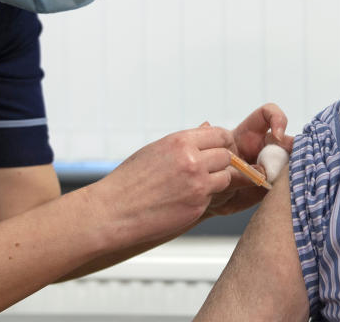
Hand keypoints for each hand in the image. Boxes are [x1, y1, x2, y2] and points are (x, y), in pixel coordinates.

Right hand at [89, 126, 234, 248]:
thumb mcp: (156, 150)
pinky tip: (189, 199)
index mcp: (180, 142)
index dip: (222, 143)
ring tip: (197, 185)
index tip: (217, 150)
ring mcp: (197, 185)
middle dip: (221, 163)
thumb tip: (208, 126)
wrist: (112, 212)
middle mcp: (192, 160)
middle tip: (209, 170)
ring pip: (226, 178)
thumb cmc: (130, 180)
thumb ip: (186, 142)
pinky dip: (208, 198)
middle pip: (227, 156)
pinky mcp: (198, 206)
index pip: (220, 135)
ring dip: (217, 181)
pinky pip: (215, 198)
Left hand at [204, 103, 294, 217]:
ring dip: (293, 170)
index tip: (277, 136)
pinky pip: (288, 184)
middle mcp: (263, 149)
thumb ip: (229, 165)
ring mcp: (270, 167)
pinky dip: (291, 188)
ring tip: (287, 183)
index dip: (277, 118)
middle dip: (294, 148)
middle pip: (287, 140)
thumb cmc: (204, 176)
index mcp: (247, 135)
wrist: (204, 201)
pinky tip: (287, 194)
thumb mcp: (211, 165)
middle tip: (293, 162)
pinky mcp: (272, 185)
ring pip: (290, 162)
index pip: (267, 115)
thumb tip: (257, 169)